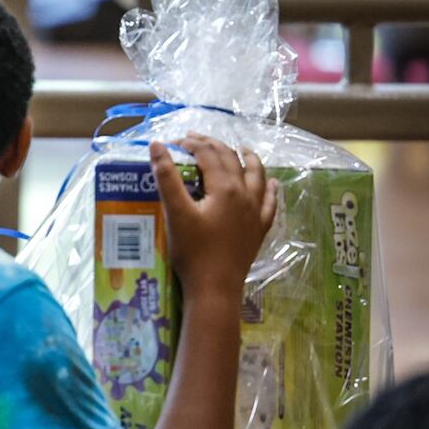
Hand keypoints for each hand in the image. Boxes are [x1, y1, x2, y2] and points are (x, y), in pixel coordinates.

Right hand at [152, 134, 277, 301]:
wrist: (215, 287)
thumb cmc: (193, 251)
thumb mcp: (176, 213)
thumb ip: (166, 177)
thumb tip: (157, 145)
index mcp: (225, 188)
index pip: (209, 154)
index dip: (192, 144)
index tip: (174, 142)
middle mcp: (246, 194)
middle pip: (232, 160)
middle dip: (213, 146)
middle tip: (195, 140)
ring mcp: (257, 212)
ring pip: (258, 175)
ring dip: (248, 159)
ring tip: (241, 149)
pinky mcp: (260, 228)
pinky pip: (270, 202)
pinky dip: (269, 188)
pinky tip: (271, 183)